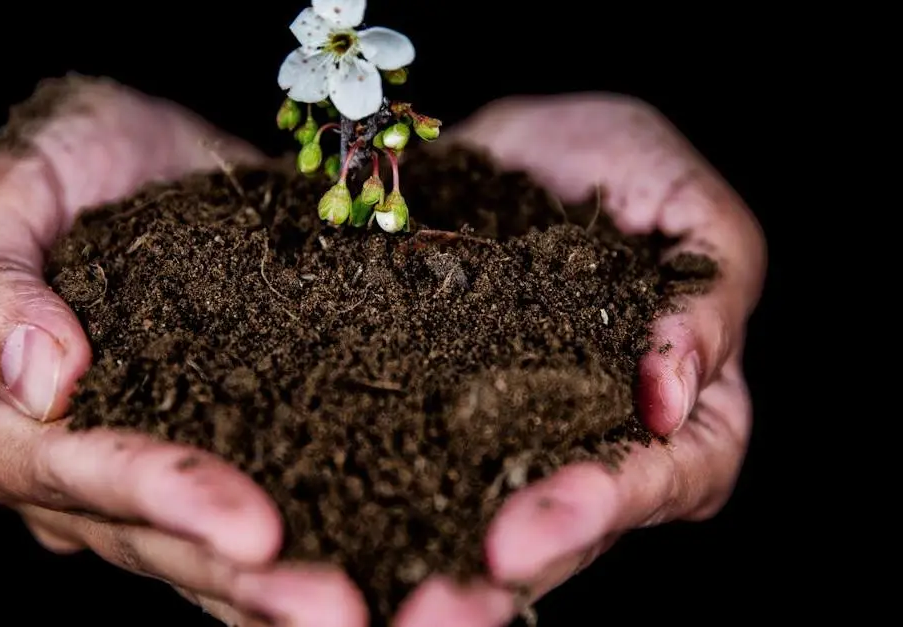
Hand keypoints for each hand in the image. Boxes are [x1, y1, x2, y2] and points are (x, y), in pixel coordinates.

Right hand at [0, 76, 367, 626]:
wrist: (148, 156)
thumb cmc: (65, 159)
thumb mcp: (10, 186)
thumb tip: (40, 380)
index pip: (66, 473)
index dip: (156, 497)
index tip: (247, 525)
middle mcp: (57, 475)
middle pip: (145, 540)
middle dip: (238, 576)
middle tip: (335, 610)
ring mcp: (133, 480)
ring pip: (200, 555)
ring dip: (281, 591)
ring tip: (365, 615)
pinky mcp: (213, 457)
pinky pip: (259, 516)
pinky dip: (315, 546)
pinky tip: (382, 577)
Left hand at [390, 96, 766, 625]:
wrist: (515, 147)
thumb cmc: (622, 166)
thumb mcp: (687, 203)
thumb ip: (710, 288)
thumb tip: (677, 388)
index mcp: (686, 405)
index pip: (675, 475)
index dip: (617, 499)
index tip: (540, 520)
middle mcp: (601, 441)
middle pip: (581, 528)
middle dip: (528, 555)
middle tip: (465, 584)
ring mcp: (520, 438)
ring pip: (496, 521)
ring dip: (451, 561)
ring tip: (404, 590)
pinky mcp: (444, 419)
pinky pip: (420, 472)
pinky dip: (386, 503)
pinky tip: (341, 526)